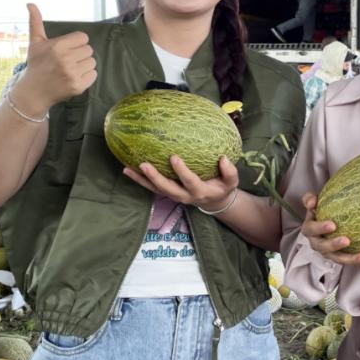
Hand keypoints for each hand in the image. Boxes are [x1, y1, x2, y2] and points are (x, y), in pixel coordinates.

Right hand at [11, 3, 96, 113]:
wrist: (34, 92)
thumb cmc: (36, 64)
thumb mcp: (35, 42)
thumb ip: (35, 22)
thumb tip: (30, 3)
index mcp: (58, 46)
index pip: (83, 38)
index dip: (76, 43)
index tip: (67, 49)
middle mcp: (66, 59)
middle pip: (89, 50)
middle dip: (80, 54)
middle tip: (68, 60)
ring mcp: (73, 74)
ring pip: (92, 62)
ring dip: (84, 65)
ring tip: (71, 69)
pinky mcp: (78, 86)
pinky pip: (94, 75)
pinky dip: (87, 76)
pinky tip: (74, 77)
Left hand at [123, 155, 238, 209]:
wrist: (214, 202)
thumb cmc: (222, 188)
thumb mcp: (231, 182)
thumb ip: (230, 172)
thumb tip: (223, 159)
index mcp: (199, 192)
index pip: (189, 181)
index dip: (181, 171)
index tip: (173, 157)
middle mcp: (184, 196)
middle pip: (166, 189)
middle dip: (155, 177)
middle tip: (144, 165)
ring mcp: (174, 196)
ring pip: (155, 189)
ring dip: (141, 180)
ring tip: (127, 169)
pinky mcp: (167, 193)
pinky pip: (152, 187)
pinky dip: (140, 180)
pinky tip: (128, 169)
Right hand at [299, 193, 359, 266]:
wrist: (324, 223)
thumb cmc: (319, 212)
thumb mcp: (313, 203)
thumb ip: (310, 199)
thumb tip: (311, 202)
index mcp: (309, 230)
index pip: (311, 229)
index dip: (320, 228)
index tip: (333, 225)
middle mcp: (317, 243)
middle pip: (324, 247)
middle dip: (334, 245)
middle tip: (347, 240)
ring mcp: (328, 253)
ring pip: (338, 259)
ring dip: (351, 259)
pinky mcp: (339, 258)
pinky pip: (350, 262)